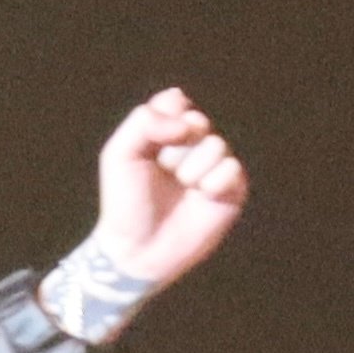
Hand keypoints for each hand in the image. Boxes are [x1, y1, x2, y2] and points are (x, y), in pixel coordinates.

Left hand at [40, 88, 247, 339]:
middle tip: (164, 172)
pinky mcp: (231, 192)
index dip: (165, 121)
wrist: (137, 249)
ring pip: (216, 145)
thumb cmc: (126, 203)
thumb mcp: (120, 153)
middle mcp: (192, 148)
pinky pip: (233, 169)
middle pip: (198, 121)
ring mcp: (213, 169)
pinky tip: (202, 196)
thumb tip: (188, 123)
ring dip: (192, 168)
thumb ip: (145, 120)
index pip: (177, 103)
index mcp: (166, 134)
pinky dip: (215, 182)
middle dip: (176, 147)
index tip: (150, 145)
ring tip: (182, 187)